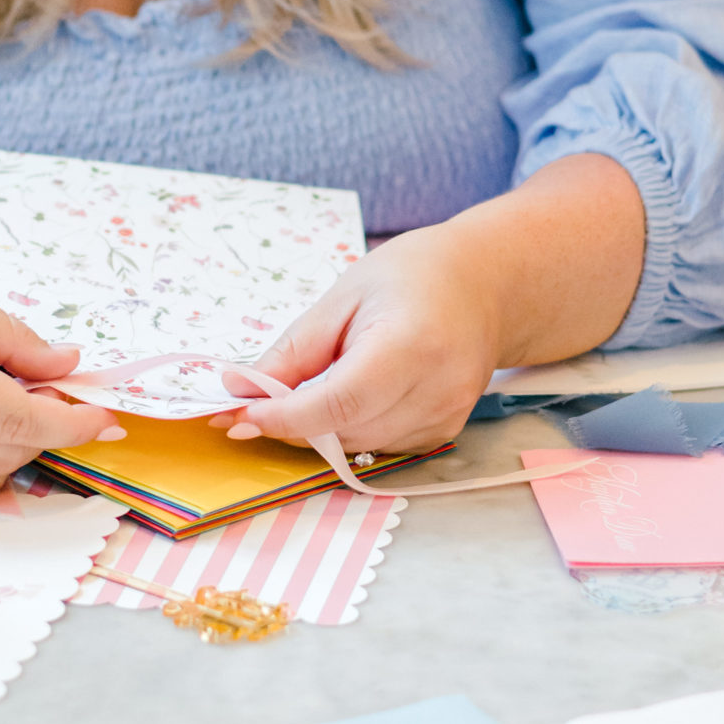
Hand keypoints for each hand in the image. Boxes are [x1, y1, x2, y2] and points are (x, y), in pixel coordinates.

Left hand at [222, 224, 503, 457]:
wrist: (484, 284)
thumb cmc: (412, 276)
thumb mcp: (342, 297)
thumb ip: (292, 351)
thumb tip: (238, 391)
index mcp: (410, 344)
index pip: (338, 403)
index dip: (283, 418)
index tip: (238, 417)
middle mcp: (436, 389)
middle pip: (344, 432)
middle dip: (290, 425)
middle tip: (249, 406)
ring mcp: (446, 416)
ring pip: (357, 446)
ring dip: (317, 431)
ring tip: (300, 392)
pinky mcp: (446, 430)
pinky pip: (380, 445)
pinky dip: (349, 431)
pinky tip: (346, 397)